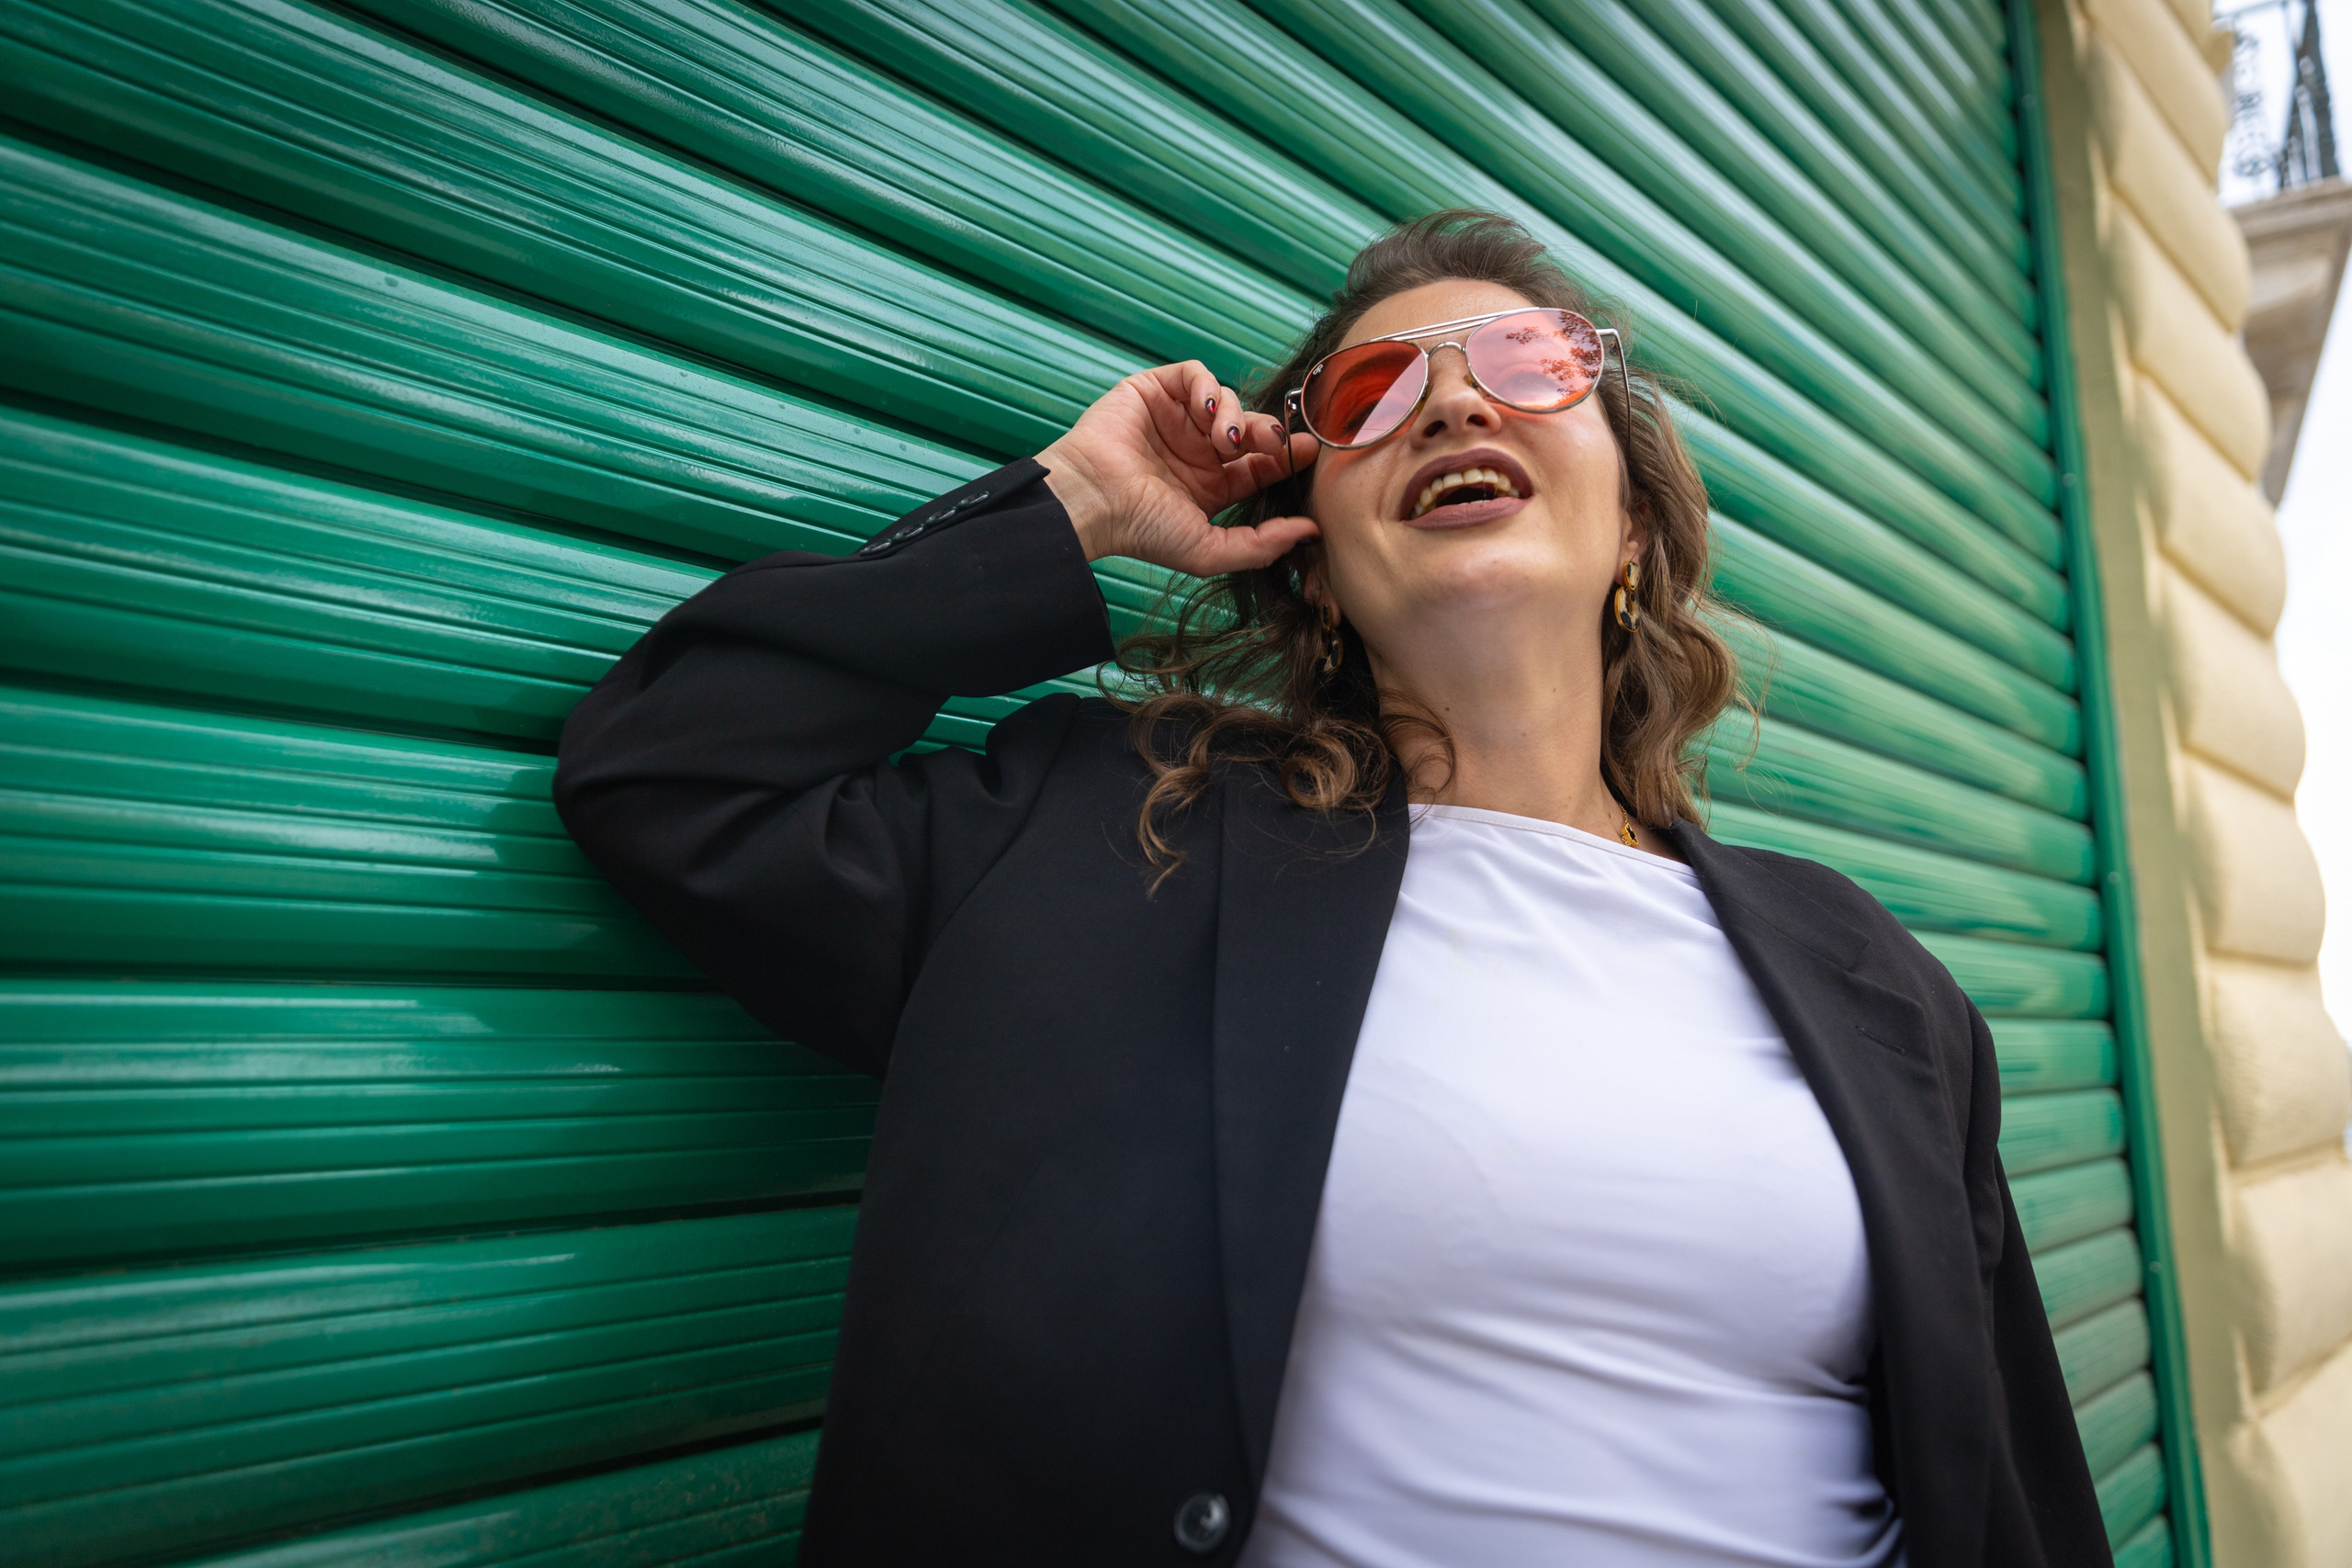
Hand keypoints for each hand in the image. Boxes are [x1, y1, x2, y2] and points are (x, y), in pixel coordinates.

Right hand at [1037, 362, 1320, 573]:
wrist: (1095, 501)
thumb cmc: (1143, 530)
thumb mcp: (1210, 551)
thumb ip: (1263, 545)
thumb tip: (1312, 531)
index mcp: (1210, 487)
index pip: (1260, 465)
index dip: (1286, 456)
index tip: (1309, 450)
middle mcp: (1195, 451)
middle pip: (1249, 429)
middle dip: (1265, 433)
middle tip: (1270, 442)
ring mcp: (1175, 420)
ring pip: (1226, 400)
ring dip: (1234, 414)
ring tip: (1221, 438)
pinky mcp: (1154, 391)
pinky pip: (1194, 375)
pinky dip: (1207, 386)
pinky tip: (1205, 409)